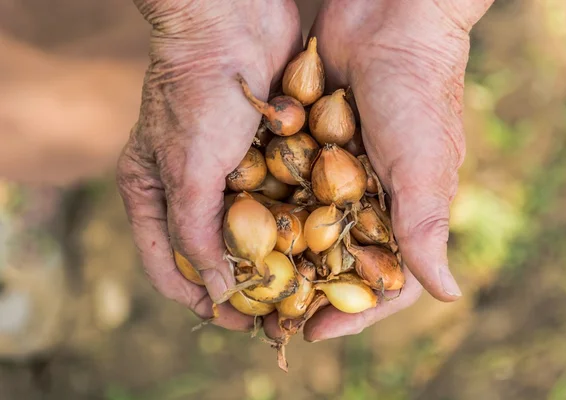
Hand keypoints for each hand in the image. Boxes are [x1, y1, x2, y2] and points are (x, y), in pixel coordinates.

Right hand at [117, 0, 301, 330]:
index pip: (170, 267)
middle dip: (245, 284)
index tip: (239, 323)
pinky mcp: (260, 154)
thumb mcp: (189, 171)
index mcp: (153, 193)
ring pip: (250, 229)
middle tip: (279, 312)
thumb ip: (195, 234)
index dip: (202, 299)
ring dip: (274, 256)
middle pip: (214, 253)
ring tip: (306, 284)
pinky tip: (320, 240)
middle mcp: (187, 187)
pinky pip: (275, 197)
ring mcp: (227, 171)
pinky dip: (292, 220)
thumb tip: (214, 292)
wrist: (233, 22)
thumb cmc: (199, 94)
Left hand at [265, 0, 493, 340]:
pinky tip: (235, 230)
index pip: (384, 278)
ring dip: (280, 257)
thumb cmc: (416, 93)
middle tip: (271, 322)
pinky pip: (286, 185)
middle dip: (306, 292)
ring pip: (306, 228)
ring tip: (247, 285)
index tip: (314, 333)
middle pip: (336, 261)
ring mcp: (337, 172)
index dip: (353, 311)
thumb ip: (426, 229)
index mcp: (405, 210)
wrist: (385, 18)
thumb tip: (450, 294)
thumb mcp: (423, 166)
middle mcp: (371, 197)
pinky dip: (266, 207)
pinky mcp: (310, 145)